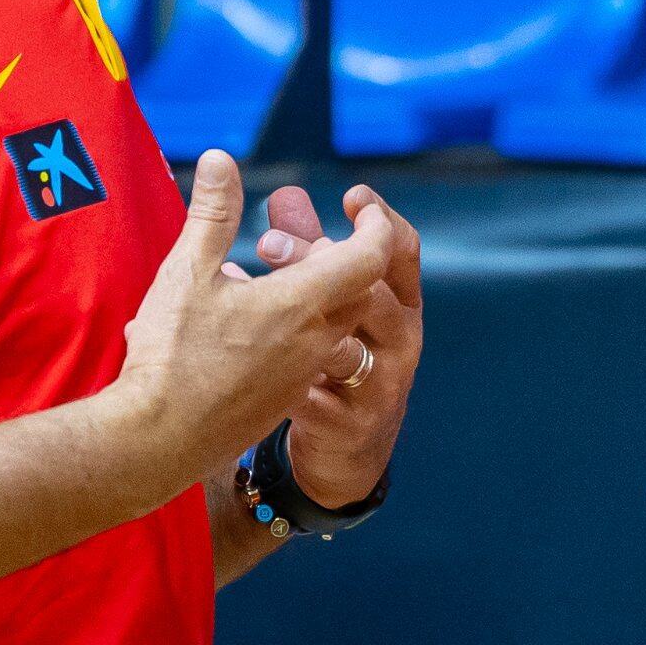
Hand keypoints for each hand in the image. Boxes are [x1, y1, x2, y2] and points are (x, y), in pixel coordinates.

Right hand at [117, 153, 396, 493]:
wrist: (156, 441)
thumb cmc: (171, 355)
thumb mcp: (186, 271)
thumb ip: (212, 213)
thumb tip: (220, 159)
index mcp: (303, 304)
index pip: (370, 257)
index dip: (377, 226)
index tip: (364, 206)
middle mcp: (317, 341)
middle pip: (360, 290)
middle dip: (346, 257)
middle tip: (310, 237)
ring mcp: (303, 375)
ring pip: (337, 324)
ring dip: (321, 294)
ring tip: (278, 274)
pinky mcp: (284, 400)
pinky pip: (311, 355)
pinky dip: (300, 329)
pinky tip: (253, 322)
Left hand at [256, 183, 424, 508]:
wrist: (347, 451)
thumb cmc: (337, 361)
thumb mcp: (327, 306)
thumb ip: (308, 252)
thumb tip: (285, 194)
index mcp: (399, 304)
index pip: (404, 252)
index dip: (382, 221)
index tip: (351, 196)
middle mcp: (401, 340)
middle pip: (371, 290)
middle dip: (319, 260)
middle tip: (267, 240)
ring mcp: (381, 384)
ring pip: (348, 344)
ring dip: (299, 320)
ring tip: (249, 294)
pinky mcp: (352, 424)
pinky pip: (318, 395)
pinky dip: (280, 378)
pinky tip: (241, 360)